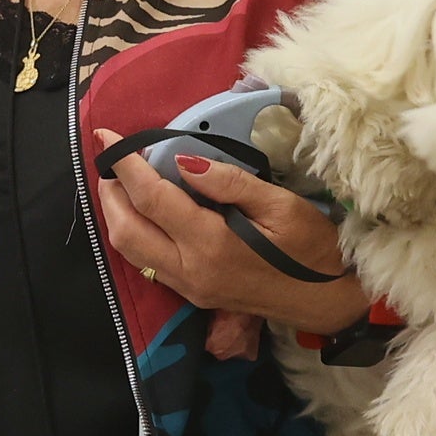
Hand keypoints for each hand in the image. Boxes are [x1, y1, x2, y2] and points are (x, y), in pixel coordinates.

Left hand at [92, 131, 371, 340]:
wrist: (328, 300)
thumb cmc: (312, 248)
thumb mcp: (280, 205)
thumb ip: (228, 182)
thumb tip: (182, 161)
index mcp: (211, 244)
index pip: (151, 199)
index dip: (125, 165)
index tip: (107, 136)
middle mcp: (191, 270)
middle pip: (126, 231)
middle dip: (110, 192)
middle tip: (112, 161)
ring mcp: (189, 288)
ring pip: (130, 253)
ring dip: (116, 216)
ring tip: (120, 183)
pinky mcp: (193, 296)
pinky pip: (147, 265)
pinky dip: (134, 235)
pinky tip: (142, 213)